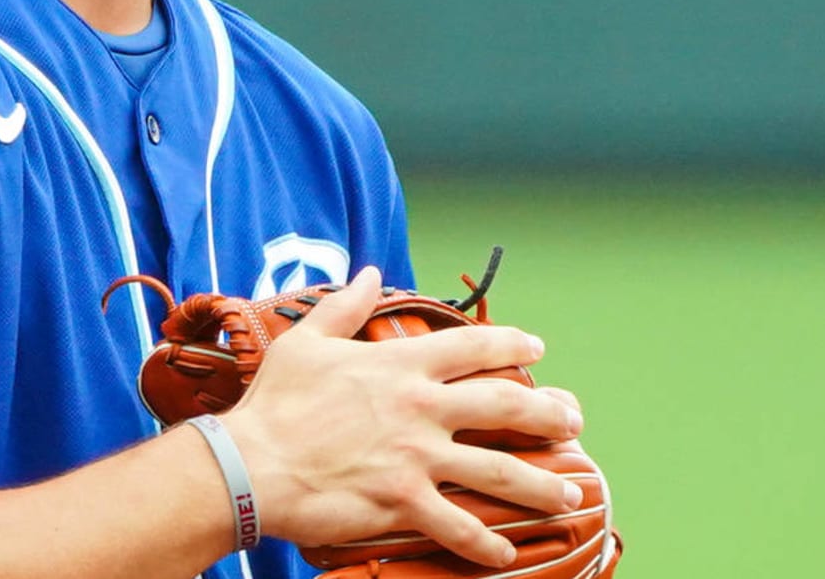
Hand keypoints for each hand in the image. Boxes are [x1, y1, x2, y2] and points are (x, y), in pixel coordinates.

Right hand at [219, 267, 586, 568]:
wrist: (251, 463)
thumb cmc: (276, 403)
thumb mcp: (308, 341)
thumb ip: (346, 306)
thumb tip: (369, 273)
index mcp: (401, 366)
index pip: (474, 346)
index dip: (512, 343)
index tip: (537, 347)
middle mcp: (421, 409)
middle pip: (505, 405)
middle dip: (548, 413)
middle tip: (573, 420)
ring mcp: (417, 458)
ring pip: (498, 470)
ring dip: (541, 483)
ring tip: (569, 493)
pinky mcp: (404, 502)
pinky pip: (457, 526)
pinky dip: (485, 543)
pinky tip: (507, 554)